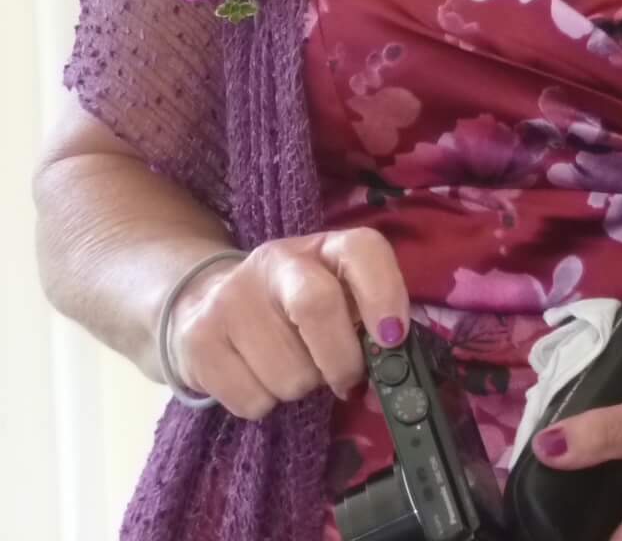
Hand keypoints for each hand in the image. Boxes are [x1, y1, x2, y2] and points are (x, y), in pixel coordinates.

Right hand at [166, 228, 410, 419]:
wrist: (202, 302)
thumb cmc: (289, 307)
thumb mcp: (333, 295)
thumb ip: (366, 322)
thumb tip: (391, 372)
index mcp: (323, 247)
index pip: (362, 249)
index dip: (384, 294)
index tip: (392, 338)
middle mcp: (276, 262)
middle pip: (317, 305)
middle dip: (342, 360)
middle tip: (345, 379)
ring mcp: (231, 299)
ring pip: (288, 372)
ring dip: (301, 388)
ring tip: (291, 369)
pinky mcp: (198, 341)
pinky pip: (252, 400)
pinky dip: (265, 404)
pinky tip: (257, 378)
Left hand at [533, 386, 621, 540]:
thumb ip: (605, 434)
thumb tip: (544, 448)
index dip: (558, 532)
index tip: (529, 516)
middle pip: (602, 538)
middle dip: (570, 521)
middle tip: (533, 496)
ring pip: (620, 531)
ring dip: (584, 514)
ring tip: (551, 488)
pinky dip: (605, 504)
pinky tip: (585, 480)